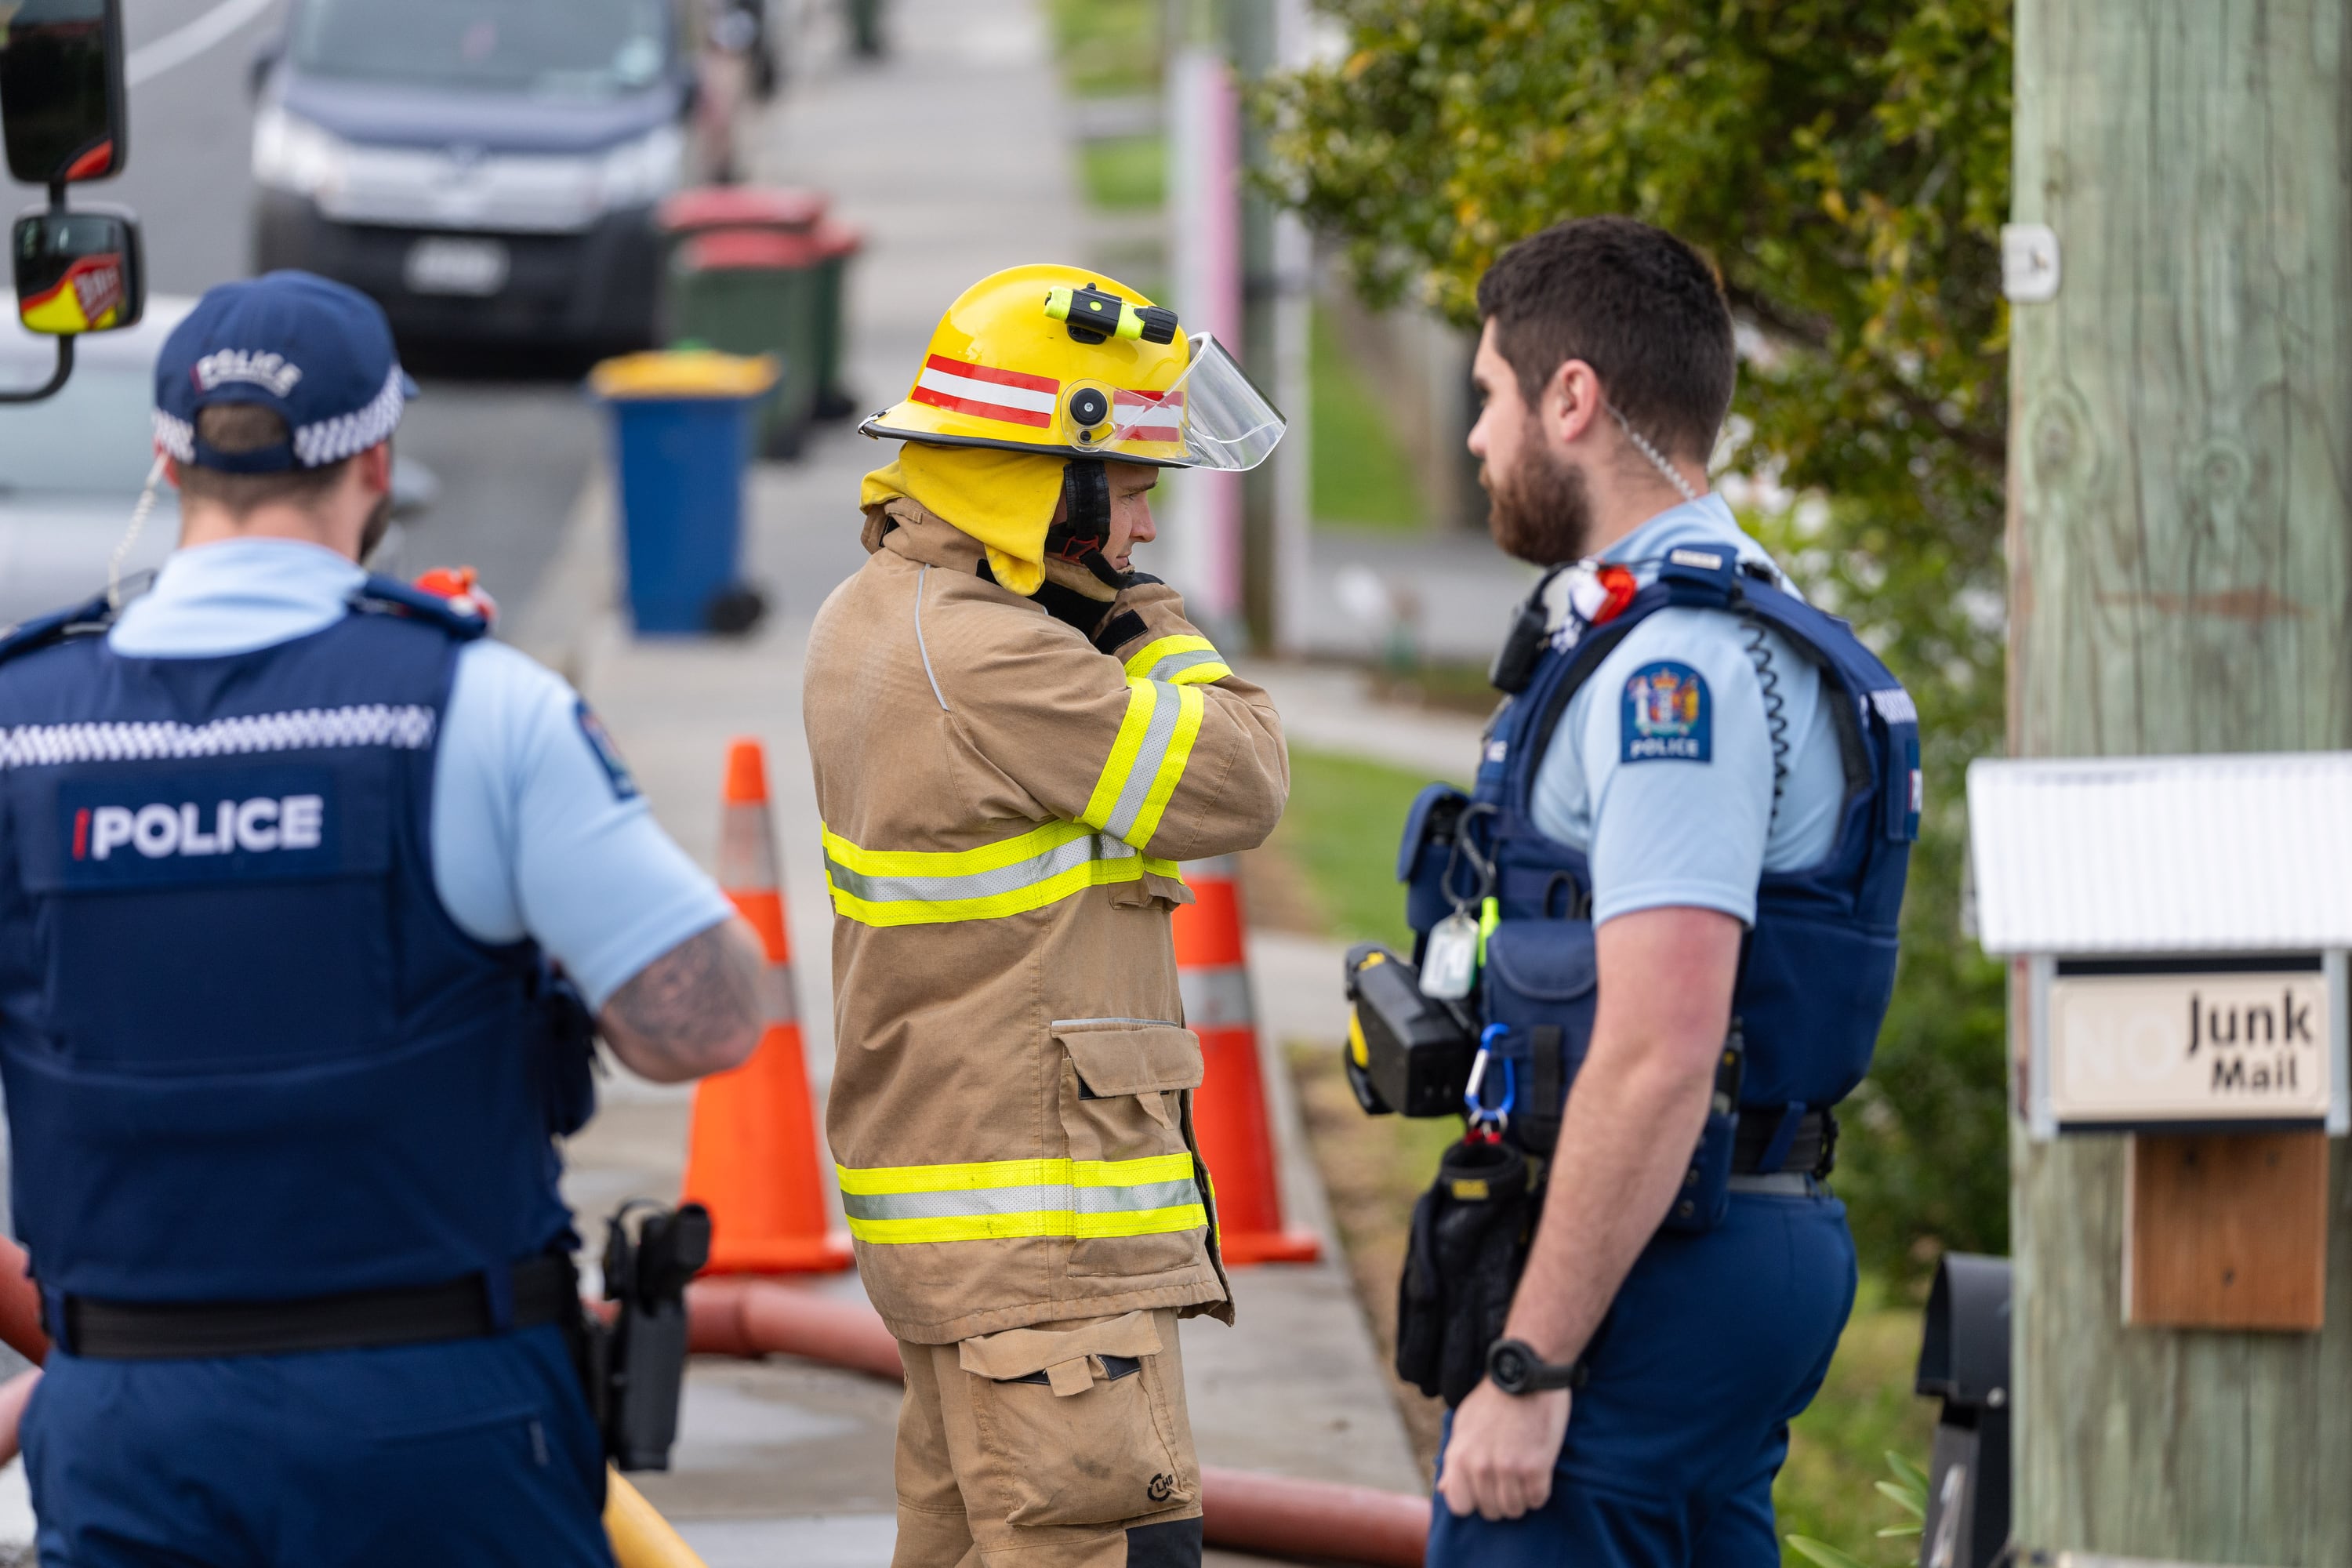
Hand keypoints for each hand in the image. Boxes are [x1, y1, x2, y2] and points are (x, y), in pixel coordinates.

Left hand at [1437, 1380, 1571, 1521]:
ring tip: (1524, 1474)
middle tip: (1509, 1477)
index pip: (1459, 1506)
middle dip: (1500, 1499)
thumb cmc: (1494, 1397)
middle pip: (1491, 1511)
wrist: (1527, 1372)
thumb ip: (1454, 1459)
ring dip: (1521, 1497)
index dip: (1474, 1500)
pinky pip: (1538, 1499)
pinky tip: (1538, 1471)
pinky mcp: (1536, 1467)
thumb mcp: (1464, 1423)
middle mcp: (1480, 1467)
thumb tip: (1443, 1489)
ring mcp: (1508, 1469)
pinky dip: (1539, 1490)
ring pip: (1515, 1509)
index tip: (1484, 1487)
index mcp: (1458, 1457)